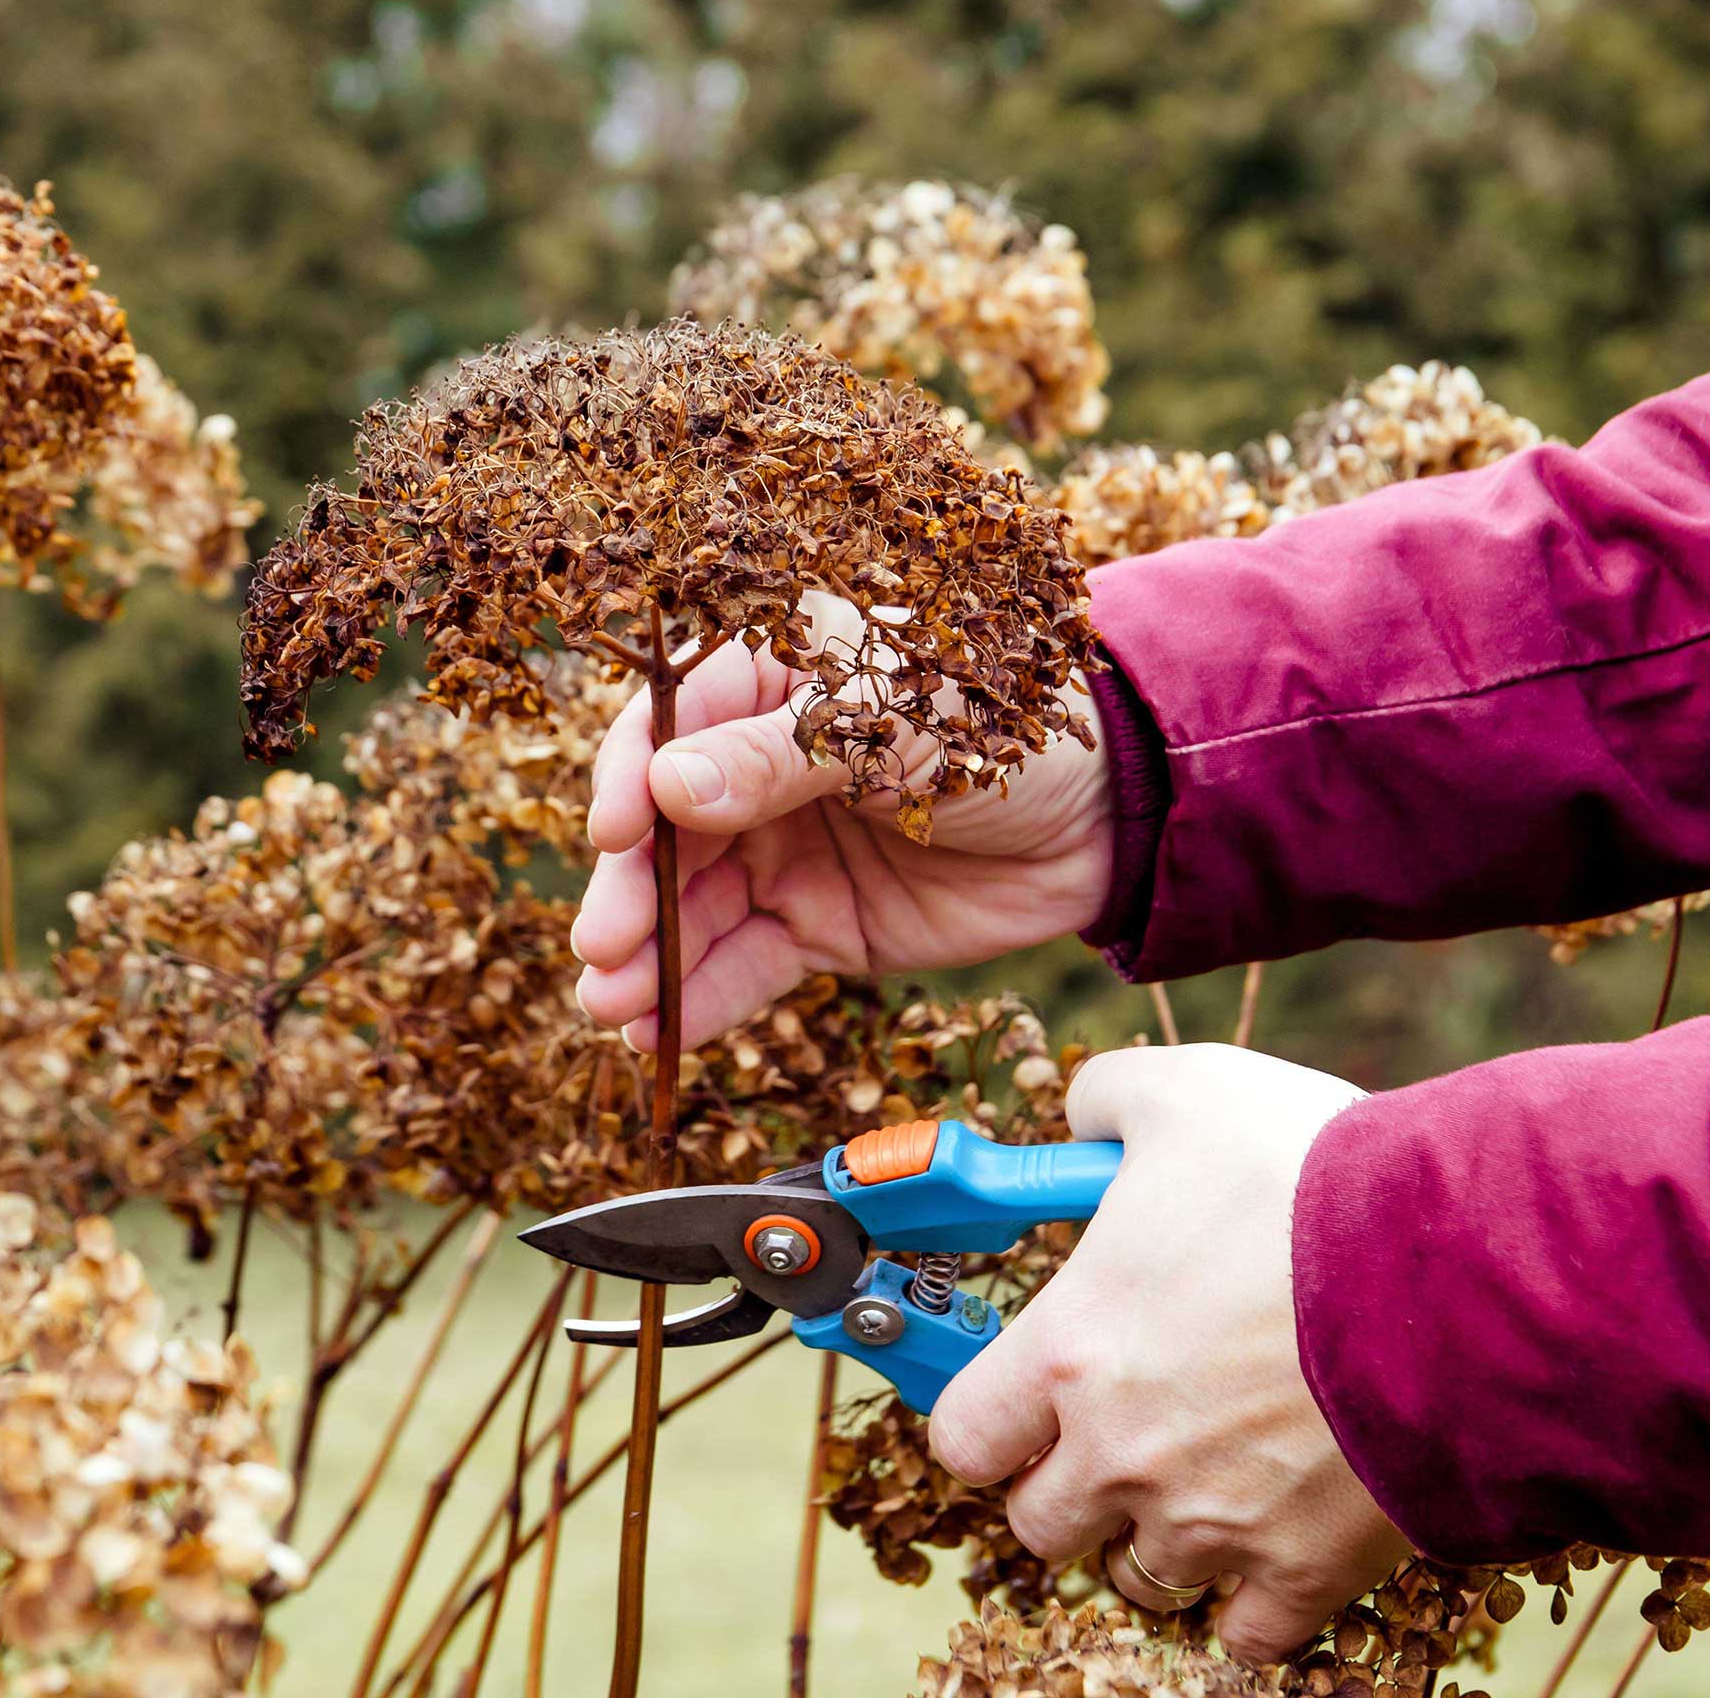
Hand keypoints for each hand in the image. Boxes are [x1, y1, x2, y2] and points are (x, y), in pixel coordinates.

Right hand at [573, 594, 1109, 1050]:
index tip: (610, 833)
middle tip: (602, 944)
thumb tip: (666, 784)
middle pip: (665, 828)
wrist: (1107, 813)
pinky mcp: (817, 926)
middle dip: (629, 889)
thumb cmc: (1004, 724)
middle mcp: (756, 765)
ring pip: (693, 907)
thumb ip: (779, 758)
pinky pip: (746, 964)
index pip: (668, 724)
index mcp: (769, 679)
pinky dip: (699, 999)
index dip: (627, 777)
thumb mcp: (892, 723)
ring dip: (647, 957)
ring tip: (610, 1004)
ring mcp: (782, 850)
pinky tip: (656, 1031)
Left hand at [927, 1044, 1408, 1663]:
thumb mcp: (1186, 1091)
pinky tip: (1270, 1543)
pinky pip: (1248, 1636)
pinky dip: (1251, 1603)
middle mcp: (1121, 1455)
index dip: (985, 1417)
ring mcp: (1213, 1524)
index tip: (1016, 1395)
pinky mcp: (1308, 1568)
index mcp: (1069, 1352)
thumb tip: (1081, 1114)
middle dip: (1065, 1481)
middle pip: (1039, 1523)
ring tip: (1202, 1473)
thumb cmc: (1311, 1177)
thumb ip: (1106, 1100)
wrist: (1461, 1270)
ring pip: (1141, 1576)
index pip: (963, 1437)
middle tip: (1113, 1429)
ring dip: (1157, 1534)